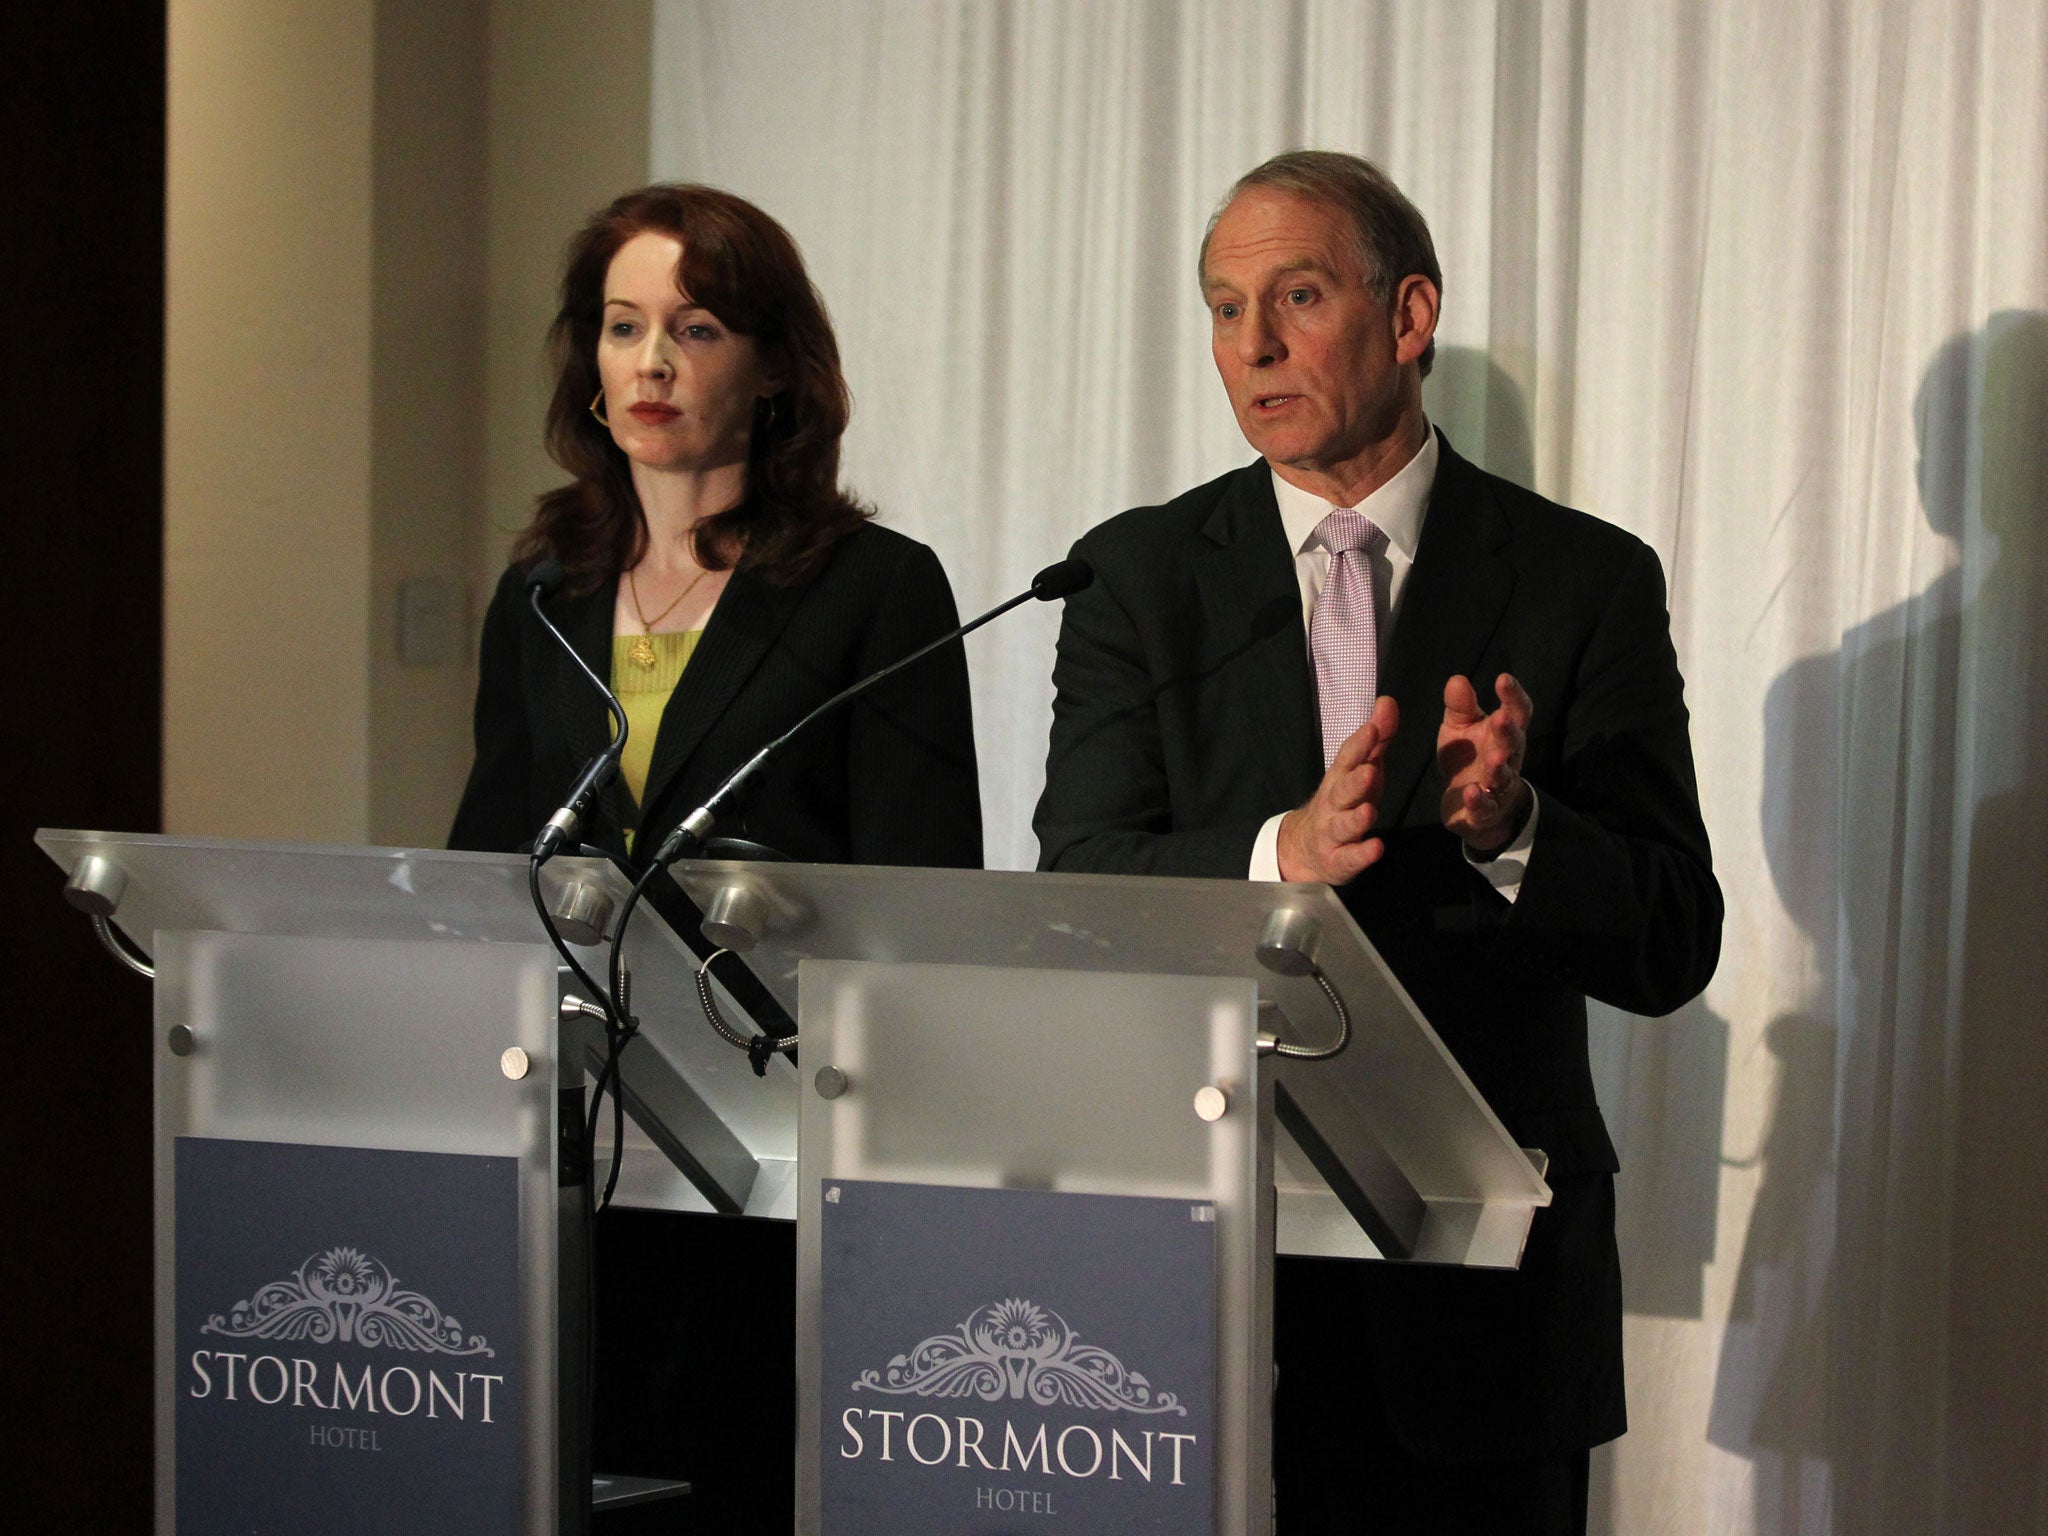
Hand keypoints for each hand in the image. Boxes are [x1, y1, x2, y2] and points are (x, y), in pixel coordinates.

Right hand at [1277, 696, 1398, 883]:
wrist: (1306, 847)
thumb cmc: (1344, 801)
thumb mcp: (1361, 769)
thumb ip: (1376, 739)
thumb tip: (1388, 701)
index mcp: (1340, 778)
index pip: (1347, 759)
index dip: (1359, 744)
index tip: (1373, 729)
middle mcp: (1333, 803)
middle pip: (1342, 791)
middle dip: (1354, 782)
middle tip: (1370, 772)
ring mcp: (1333, 832)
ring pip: (1342, 825)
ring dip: (1355, 819)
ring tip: (1368, 812)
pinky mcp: (1338, 860)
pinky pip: (1349, 858)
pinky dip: (1361, 854)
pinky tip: (1376, 848)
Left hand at [1437, 672, 1533, 852]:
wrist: (1472, 805)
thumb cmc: (1471, 757)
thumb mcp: (1460, 728)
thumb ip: (1460, 707)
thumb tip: (1457, 679)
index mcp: (1504, 734)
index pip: (1517, 712)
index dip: (1514, 696)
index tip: (1503, 679)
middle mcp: (1508, 759)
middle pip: (1514, 744)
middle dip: (1508, 732)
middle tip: (1501, 718)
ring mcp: (1498, 787)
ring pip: (1503, 777)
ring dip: (1500, 767)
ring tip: (1495, 758)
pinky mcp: (1484, 811)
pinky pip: (1484, 807)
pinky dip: (1479, 801)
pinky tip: (1471, 793)